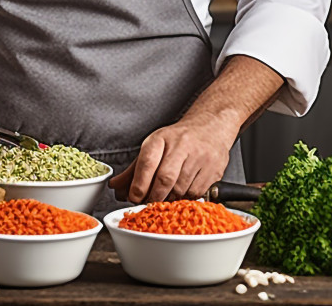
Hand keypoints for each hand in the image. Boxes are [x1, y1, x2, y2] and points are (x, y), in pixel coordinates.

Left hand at [109, 115, 237, 202]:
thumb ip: (134, 170)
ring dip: (170, 200)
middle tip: (149, 203)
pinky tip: (182, 192)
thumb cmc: (178, 139)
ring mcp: (200, 157)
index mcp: (162, 138)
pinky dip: (186, 199)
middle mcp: (182, 145)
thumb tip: (116, 188)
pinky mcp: (214, 169)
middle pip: (165, 179)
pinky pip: (196, 193)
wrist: (211, 127)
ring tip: (166, 196)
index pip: (147, 162)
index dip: (139, 184)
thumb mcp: (154, 147)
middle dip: (154, 197)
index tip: (134, 197)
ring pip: (181, 189)